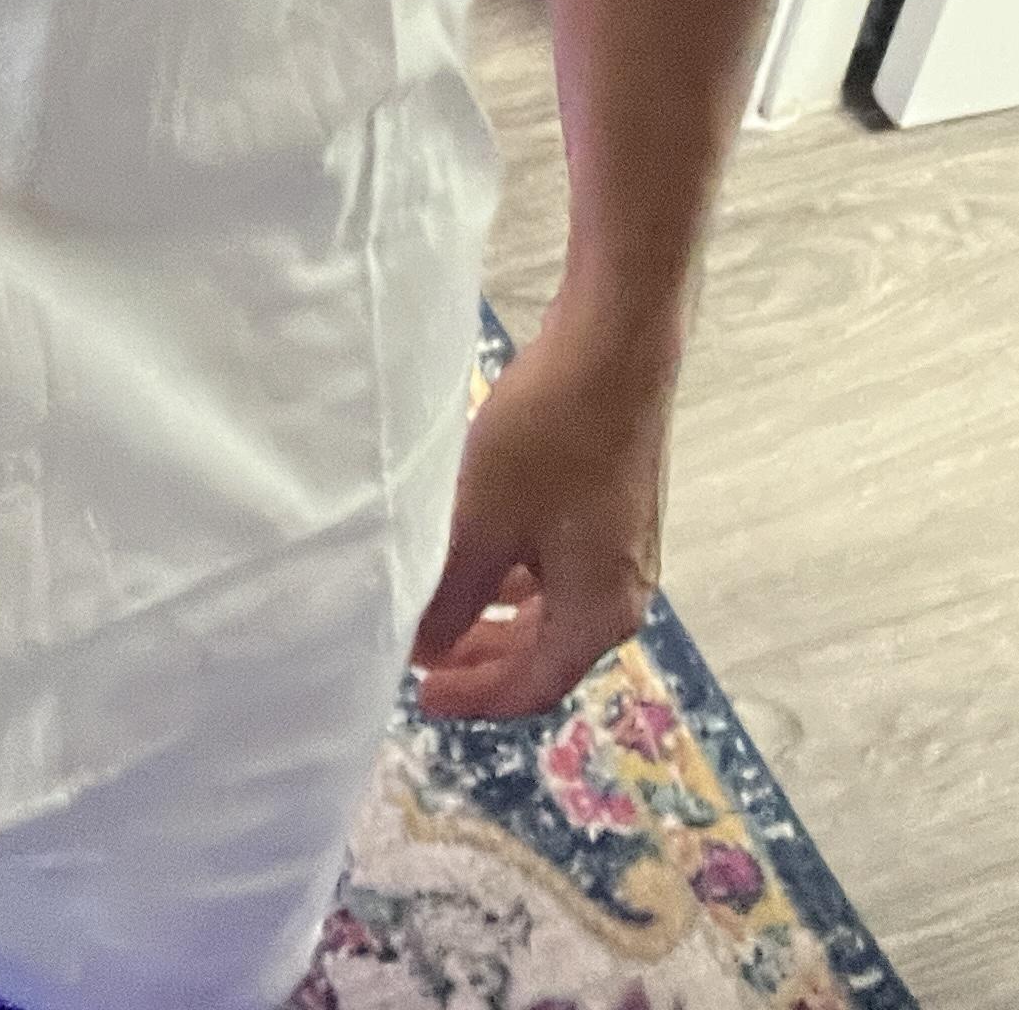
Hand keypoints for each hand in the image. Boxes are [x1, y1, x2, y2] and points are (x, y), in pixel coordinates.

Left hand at [410, 296, 676, 721]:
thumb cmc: (549, 436)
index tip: (420, 698)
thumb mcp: (483, 520)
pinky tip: (477, 553)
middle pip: (546, 651)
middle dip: (481, 660)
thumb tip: (422, 651)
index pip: (533, 685)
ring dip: (494, 615)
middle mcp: (623, 590)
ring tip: (437, 609)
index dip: (474, 697)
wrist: (615, 345)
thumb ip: (450, 595)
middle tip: (422, 661)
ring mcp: (621, 547)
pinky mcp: (612, 506)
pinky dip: (514, 575)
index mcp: (600, 611)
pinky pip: (557, 565)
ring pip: (549, 606)